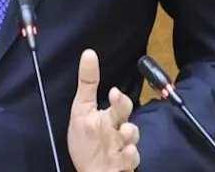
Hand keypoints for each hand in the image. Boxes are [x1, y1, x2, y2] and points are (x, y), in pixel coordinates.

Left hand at [67, 49, 140, 171]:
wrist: (89, 171)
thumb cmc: (86, 140)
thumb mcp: (81, 110)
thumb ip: (87, 84)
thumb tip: (88, 53)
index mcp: (109, 117)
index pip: (118, 104)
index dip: (118, 98)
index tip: (113, 91)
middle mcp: (118, 130)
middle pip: (127, 115)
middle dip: (125, 108)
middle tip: (118, 102)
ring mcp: (122, 148)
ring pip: (132, 139)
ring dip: (130, 134)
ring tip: (124, 131)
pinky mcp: (123, 165)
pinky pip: (131, 161)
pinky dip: (130, 156)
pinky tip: (125, 152)